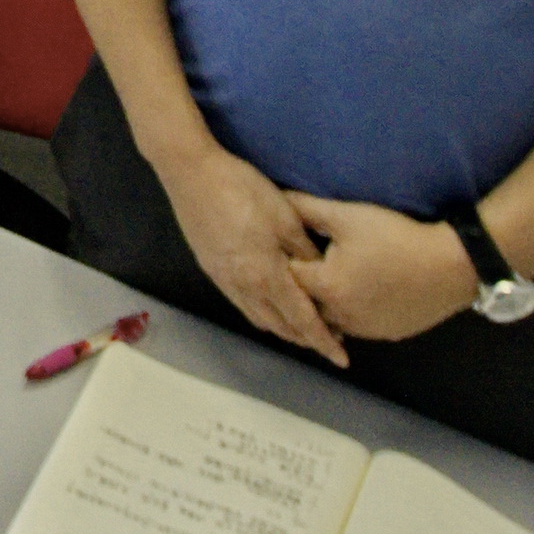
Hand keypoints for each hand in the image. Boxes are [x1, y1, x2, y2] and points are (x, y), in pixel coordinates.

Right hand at [158, 143, 343, 359]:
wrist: (192, 174)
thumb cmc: (243, 190)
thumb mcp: (286, 217)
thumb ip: (304, 252)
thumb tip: (321, 276)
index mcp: (266, 275)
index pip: (302, 319)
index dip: (323, 340)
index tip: (342, 359)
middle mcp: (244, 286)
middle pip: (279, 326)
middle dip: (305, 338)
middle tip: (330, 340)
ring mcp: (224, 279)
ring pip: (258, 318)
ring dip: (282, 328)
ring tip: (303, 326)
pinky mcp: (211, 269)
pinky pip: (242, 304)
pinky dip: (262, 313)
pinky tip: (270, 303)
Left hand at [283, 196, 480, 345]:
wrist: (452, 265)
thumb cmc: (396, 237)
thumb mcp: (348, 216)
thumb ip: (307, 209)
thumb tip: (277, 201)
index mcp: (326, 286)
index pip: (287, 277)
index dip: (285, 261)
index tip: (286, 249)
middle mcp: (339, 315)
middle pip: (306, 303)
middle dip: (301, 287)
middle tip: (305, 266)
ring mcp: (364, 330)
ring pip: (330, 319)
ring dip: (324, 304)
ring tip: (329, 280)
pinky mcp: (385, 335)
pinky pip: (355, 326)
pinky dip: (349, 313)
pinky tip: (356, 295)